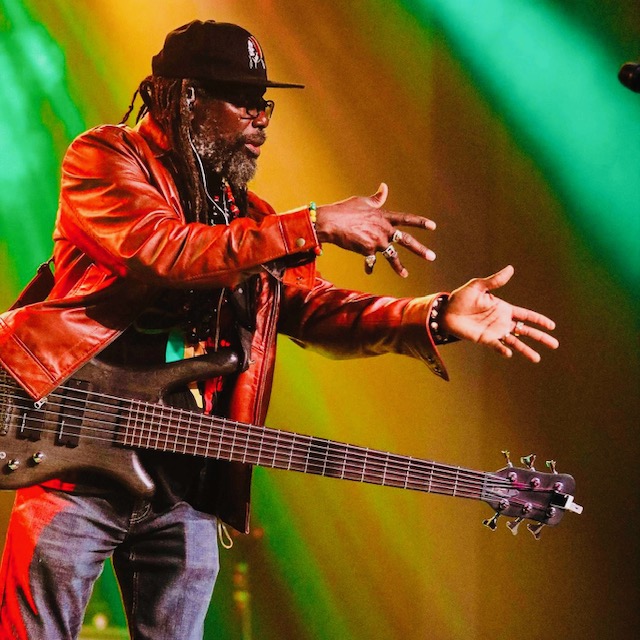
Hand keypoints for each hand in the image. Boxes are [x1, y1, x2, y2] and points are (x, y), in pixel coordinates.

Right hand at [314, 183, 435, 277]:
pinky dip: (369, 267)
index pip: (406, 219)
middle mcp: (383, 230)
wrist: (331, 222)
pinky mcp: (366, 251)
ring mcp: (376, 241)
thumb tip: (384, 187)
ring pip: (392, 256)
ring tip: (405, 274)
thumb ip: (377, 199)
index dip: (420, 222)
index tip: (433, 226)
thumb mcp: (363, 201)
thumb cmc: (344, 209)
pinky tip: (369, 272)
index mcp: (384, 217)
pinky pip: (370, 262)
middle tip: (432, 257)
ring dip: (399, 267)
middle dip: (420, 249)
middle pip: (406, 240)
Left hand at [441, 265, 558, 361]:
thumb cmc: (461, 298)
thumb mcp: (477, 286)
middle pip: (526, 331)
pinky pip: (497, 346)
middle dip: (540, 337)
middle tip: (554, 344)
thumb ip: (494, 281)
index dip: (539, 320)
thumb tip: (510, 269)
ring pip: (515, 342)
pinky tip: (509, 353)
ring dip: (526, 350)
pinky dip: (503, 349)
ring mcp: (494, 332)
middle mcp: (502, 322)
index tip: (552, 326)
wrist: (445, 311)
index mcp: (503, 309)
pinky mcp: (484, 339)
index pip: (526, 316)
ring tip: (537, 358)